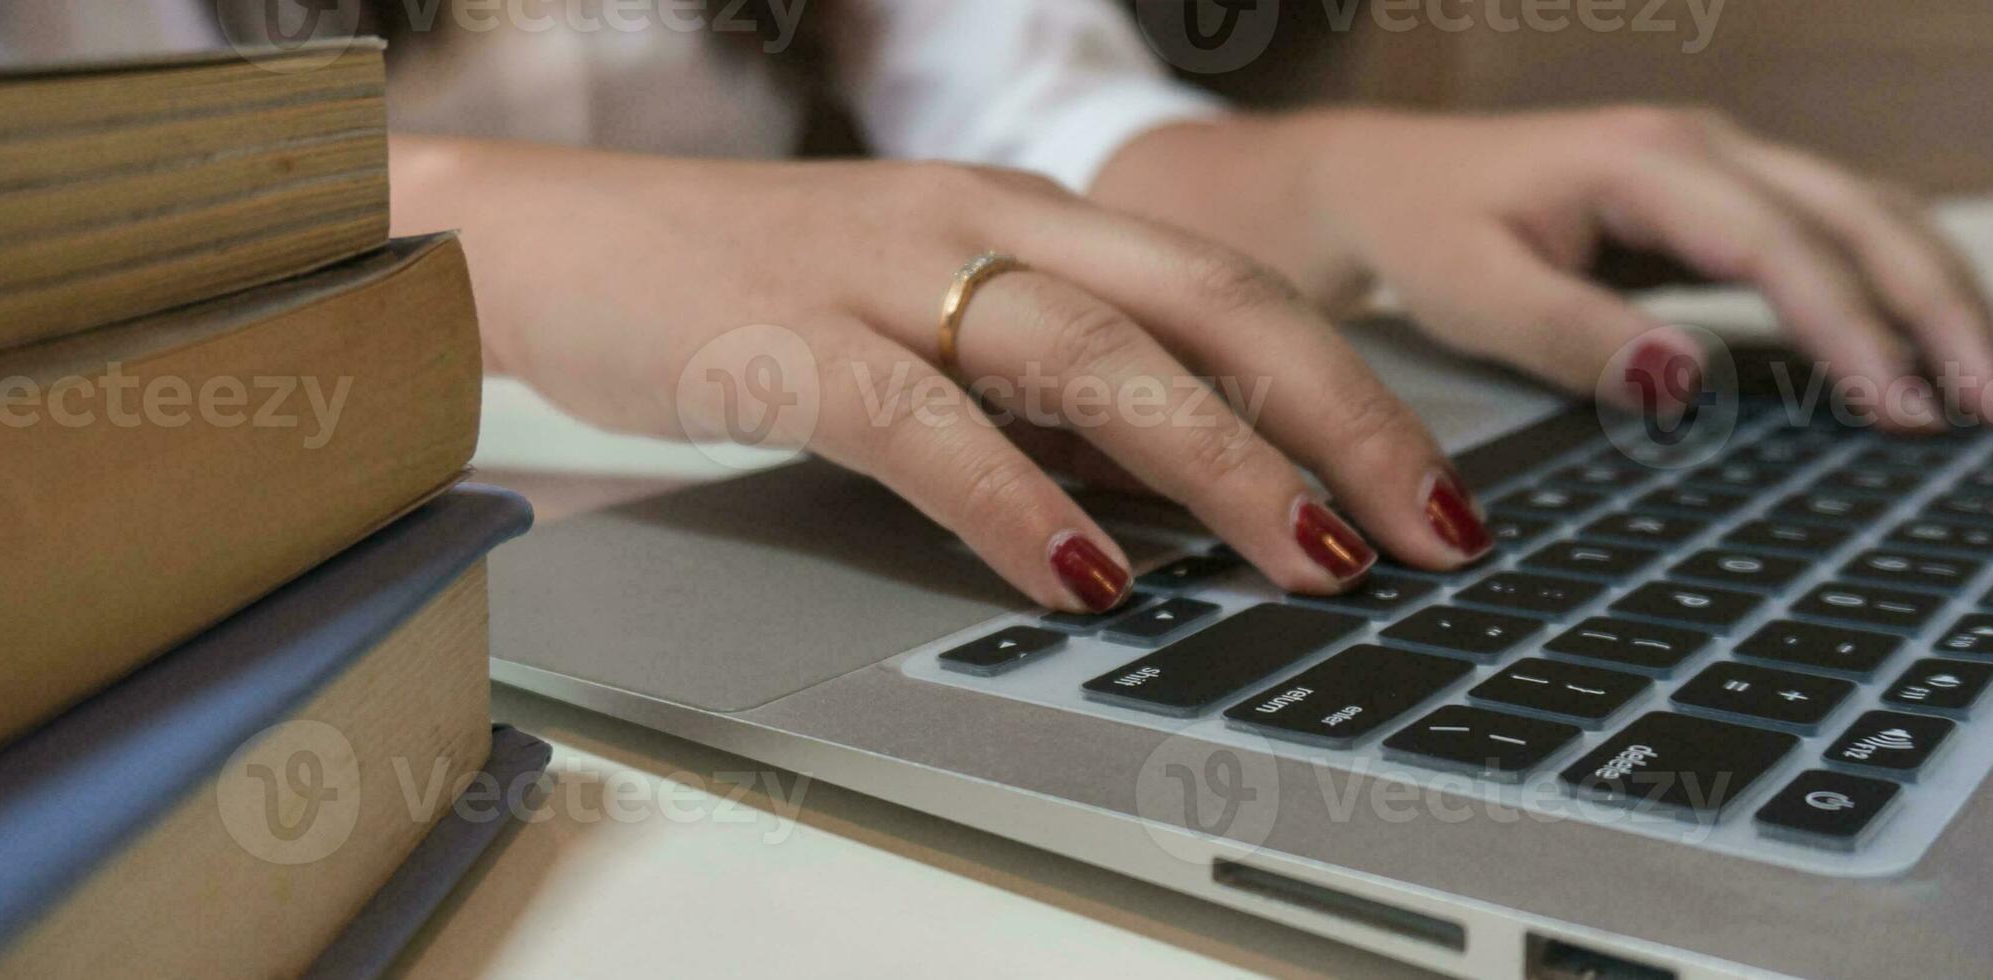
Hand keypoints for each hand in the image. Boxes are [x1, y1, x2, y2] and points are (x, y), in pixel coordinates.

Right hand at [393, 137, 1494, 612]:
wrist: (547, 243)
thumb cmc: (749, 293)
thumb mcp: (929, 318)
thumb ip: (1049, 390)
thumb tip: (1191, 499)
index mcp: (1034, 215)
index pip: (1236, 289)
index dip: (1356, 387)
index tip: (1445, 490)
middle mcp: (984, 223)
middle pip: (1207, 305)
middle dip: (1340, 421)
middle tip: (1432, 535)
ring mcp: (885, 271)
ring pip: (1090, 354)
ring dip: (1217, 463)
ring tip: (1306, 560)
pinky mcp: (785, 339)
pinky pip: (924, 420)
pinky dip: (1014, 499)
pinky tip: (1083, 572)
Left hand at [1094, 106, 1992, 428]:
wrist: (1386, 180)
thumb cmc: (1426, 231)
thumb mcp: (1474, 293)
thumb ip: (1575, 338)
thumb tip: (1685, 381)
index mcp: (1647, 161)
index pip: (1782, 244)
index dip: (1852, 328)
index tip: (1903, 408)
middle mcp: (1705, 147)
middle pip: (1861, 216)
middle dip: (1940, 309)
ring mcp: (1726, 165)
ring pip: (1871, 214)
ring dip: (1941, 295)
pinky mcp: (1729, 199)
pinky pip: (1843, 231)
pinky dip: (1902, 286)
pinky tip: (1937, 353)